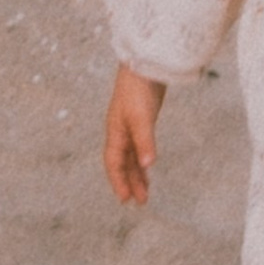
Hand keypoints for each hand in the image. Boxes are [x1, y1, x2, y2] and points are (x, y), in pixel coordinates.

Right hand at [104, 64, 165, 208]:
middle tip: (139, 202)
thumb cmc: (138, 89)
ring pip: (131, 156)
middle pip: (122, 163)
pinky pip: (138, 146)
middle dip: (129, 183)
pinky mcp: (141, 118)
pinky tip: (148, 164)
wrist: (144, 62)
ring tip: (146, 192)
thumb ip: (145, 141)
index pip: (114, 164)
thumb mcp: (141, 117)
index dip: (118, 182)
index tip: (125, 200)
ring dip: (137, 173)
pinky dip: (142, 158)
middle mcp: (119, 131)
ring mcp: (129, 125)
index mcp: (115, 133)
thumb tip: (148, 165)